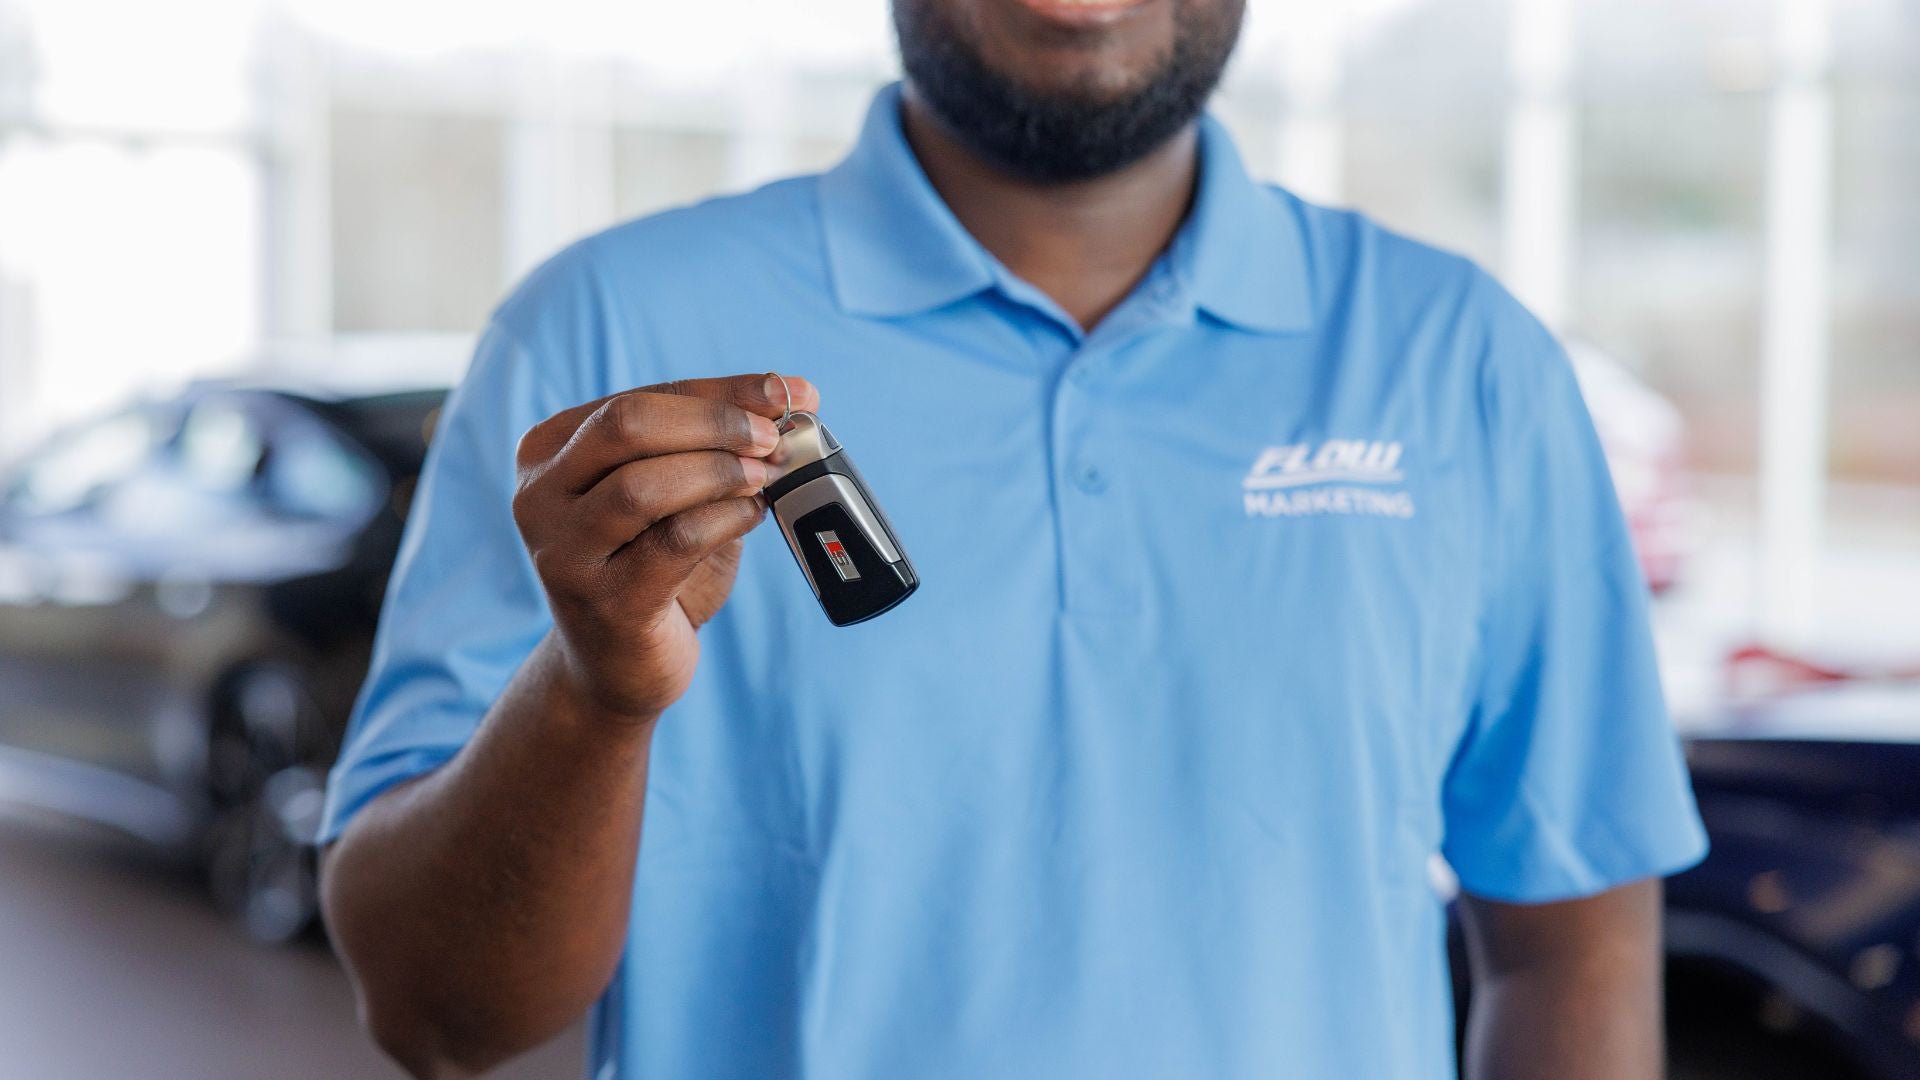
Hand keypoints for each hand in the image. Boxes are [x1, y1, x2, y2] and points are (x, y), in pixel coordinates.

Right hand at [511, 373, 820, 721]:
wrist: (616, 667)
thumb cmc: (651, 569)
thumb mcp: (675, 496)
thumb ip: (713, 446)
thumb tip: (794, 397)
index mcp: (550, 451)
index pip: (641, 396)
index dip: (721, 390)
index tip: (788, 390)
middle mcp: (540, 495)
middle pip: (627, 424)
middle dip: (714, 421)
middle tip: (772, 437)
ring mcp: (564, 551)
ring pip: (643, 483)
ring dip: (720, 470)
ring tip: (765, 476)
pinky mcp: (603, 601)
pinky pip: (673, 541)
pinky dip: (725, 518)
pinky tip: (753, 514)